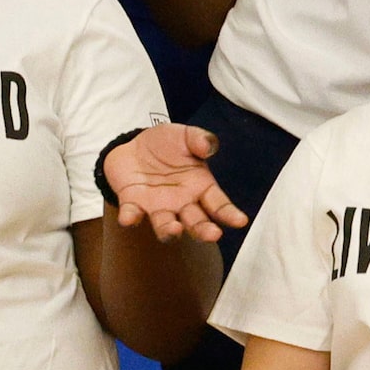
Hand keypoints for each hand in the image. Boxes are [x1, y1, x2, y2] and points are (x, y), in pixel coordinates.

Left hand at [103, 123, 248, 242]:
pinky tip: (129, 218)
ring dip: (169, 230)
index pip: (219, 205)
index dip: (229, 214)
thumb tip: (208, 146)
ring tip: (175, 230)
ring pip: (166, 225)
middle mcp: (182, 203)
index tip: (240, 221)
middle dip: (204, 230)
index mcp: (201, 188)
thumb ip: (199, 139)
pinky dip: (130, 217)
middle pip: (196, 222)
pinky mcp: (133, 204)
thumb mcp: (184, 135)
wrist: (133, 146)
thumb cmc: (166, 144)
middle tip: (213, 234)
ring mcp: (158, 207)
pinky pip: (132, 214)